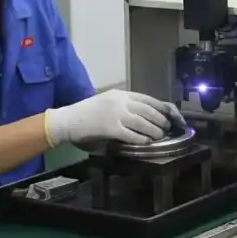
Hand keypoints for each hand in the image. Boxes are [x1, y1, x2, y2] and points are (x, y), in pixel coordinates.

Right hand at [44, 90, 184, 147]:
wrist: (66, 120)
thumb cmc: (86, 113)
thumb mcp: (107, 103)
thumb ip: (124, 107)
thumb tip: (145, 117)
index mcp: (120, 94)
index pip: (148, 99)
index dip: (161, 108)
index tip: (170, 114)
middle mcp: (121, 102)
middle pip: (150, 111)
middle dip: (161, 120)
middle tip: (167, 128)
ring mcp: (116, 115)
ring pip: (144, 123)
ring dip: (155, 131)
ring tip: (160, 136)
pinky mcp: (111, 129)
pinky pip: (133, 135)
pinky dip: (142, 139)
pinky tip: (146, 143)